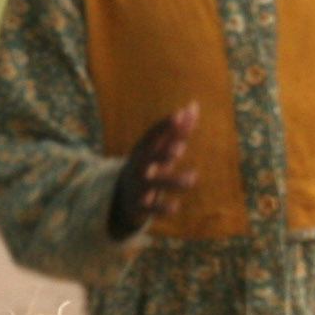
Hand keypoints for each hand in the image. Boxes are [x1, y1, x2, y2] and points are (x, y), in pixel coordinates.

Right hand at [109, 104, 198, 238]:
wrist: (121, 196)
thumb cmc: (150, 166)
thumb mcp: (161, 149)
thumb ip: (178, 130)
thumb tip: (193, 105)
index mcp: (143, 150)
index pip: (152, 135)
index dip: (165, 125)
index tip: (180, 114)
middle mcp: (138, 167)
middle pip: (147, 158)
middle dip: (161, 153)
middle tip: (180, 149)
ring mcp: (137, 186)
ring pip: (152, 184)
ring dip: (172, 181)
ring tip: (192, 179)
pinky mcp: (139, 206)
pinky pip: (149, 208)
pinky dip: (161, 208)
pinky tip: (176, 206)